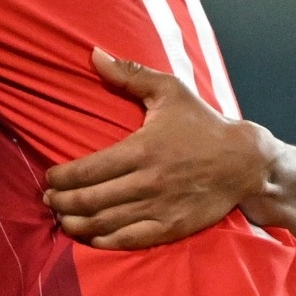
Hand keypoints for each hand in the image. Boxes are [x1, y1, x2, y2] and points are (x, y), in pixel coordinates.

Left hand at [47, 49, 275, 249]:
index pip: (86, 171)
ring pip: (103, 223)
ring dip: (75, 224)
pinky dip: (103, 241)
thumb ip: (130, 75)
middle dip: (61, 202)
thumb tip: (94, 54)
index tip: (49, 178)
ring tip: (62, 218)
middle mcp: (147, 182)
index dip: (60, 178)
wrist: (246, 162)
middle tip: (49, 200)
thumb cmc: (204, 125)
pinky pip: (128, 240)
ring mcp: (158, 208)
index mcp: (141, 150)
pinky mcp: (171, 227)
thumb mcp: (170, 92)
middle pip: (88, 200)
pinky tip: (91, 236)